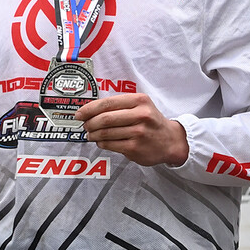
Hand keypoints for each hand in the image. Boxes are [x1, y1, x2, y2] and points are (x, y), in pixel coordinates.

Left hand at [75, 94, 189, 167]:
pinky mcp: (135, 148)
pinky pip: (110, 145)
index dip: (89, 109)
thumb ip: (119, 106)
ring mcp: (138, 132)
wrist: (170, 140)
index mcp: (140, 101)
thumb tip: (89, 112)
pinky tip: (101, 142)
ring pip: (105, 133)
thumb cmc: (151, 122)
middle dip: (89, 123)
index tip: (79, 114)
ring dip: (93, 134)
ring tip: (91, 134)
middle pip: (104, 119)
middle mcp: (141, 115)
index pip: (107, 103)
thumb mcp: (141, 106)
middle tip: (85, 126)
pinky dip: (101, 143)